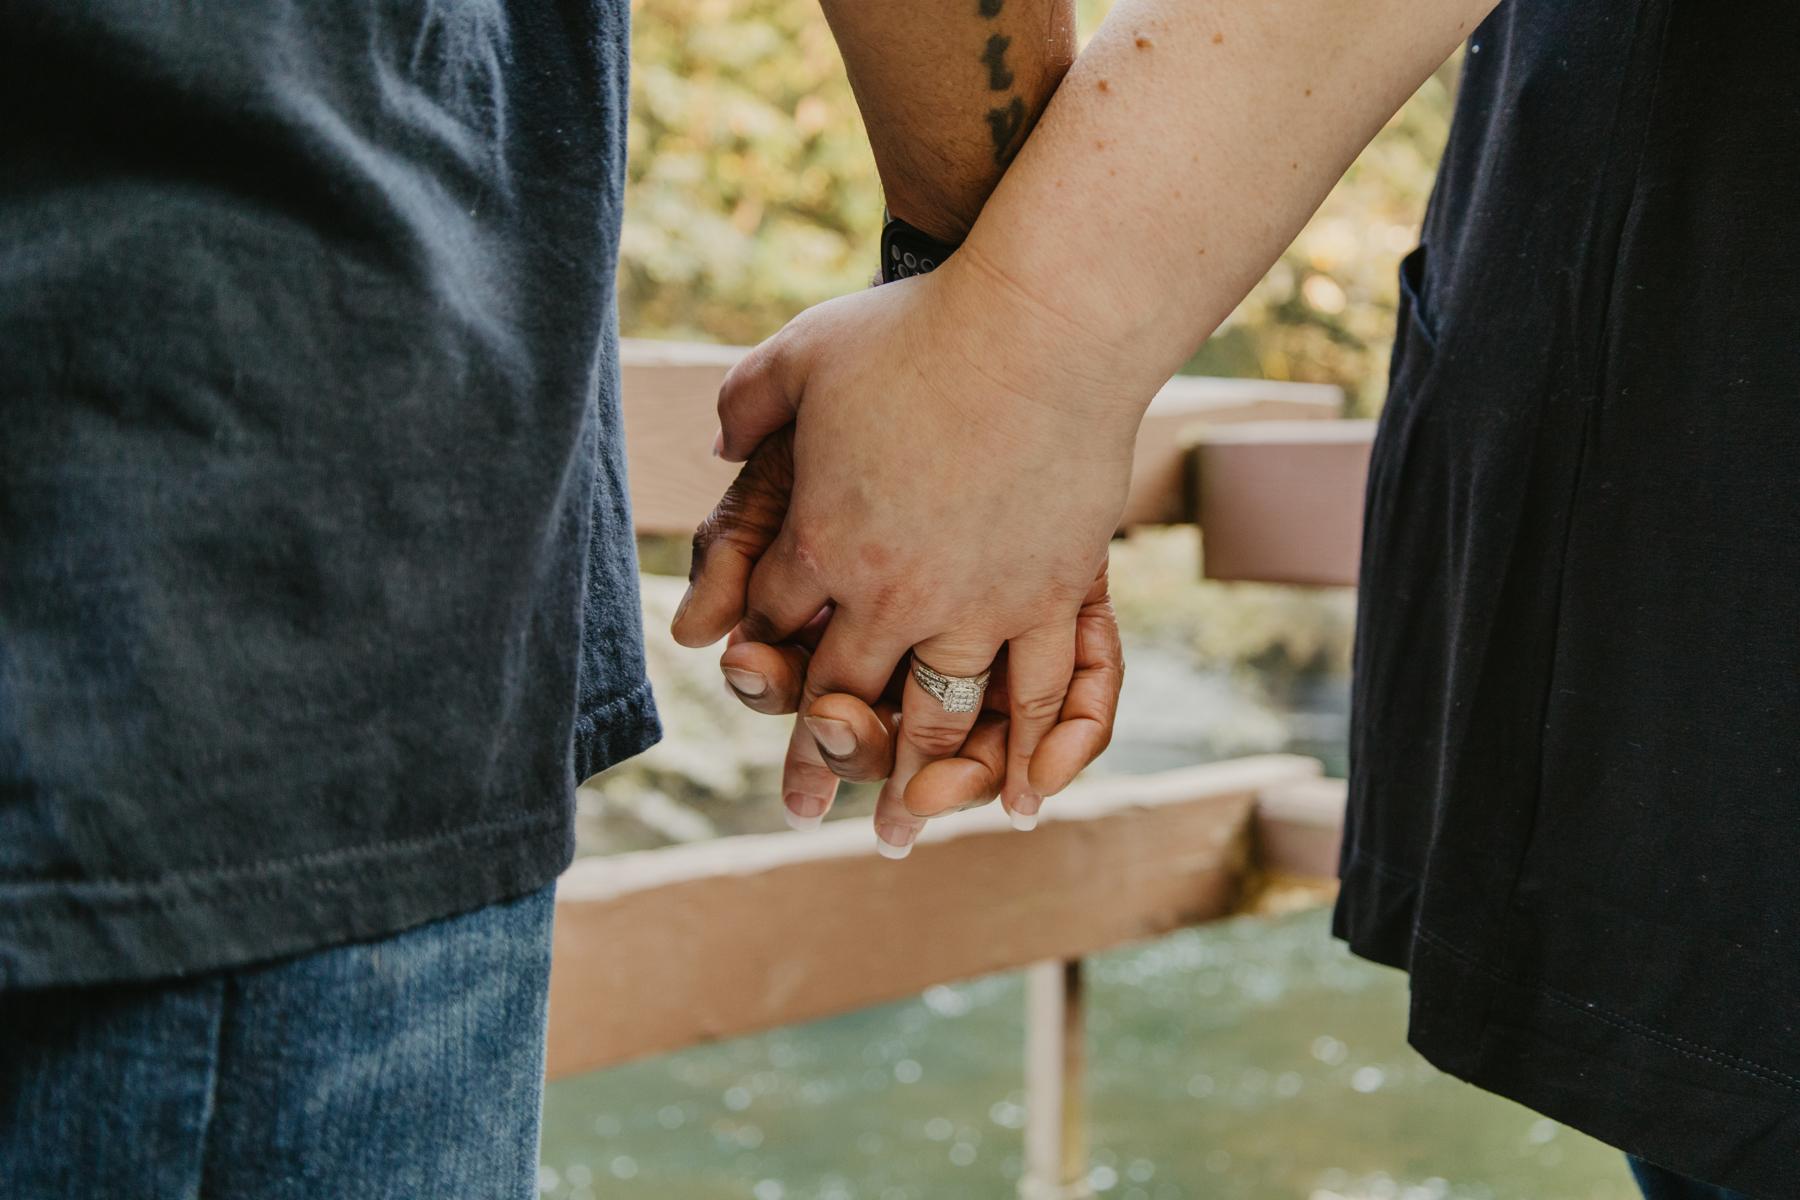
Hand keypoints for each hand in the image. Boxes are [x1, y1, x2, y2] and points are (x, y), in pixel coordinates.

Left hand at [673, 256, 1141, 851]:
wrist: (1044, 323)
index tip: (748, 683)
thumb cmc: (918, 329)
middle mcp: (895, 594)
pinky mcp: (1055, 596)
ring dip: (911, 782)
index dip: (755, 653)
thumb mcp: (803, 353)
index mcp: (822, 541)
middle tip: (798, 810)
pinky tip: (1012, 806)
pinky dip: (1027, 760)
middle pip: (842, 696)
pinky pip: (1042, 699)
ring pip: (935, 720)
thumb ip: (745, 401)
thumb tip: (715, 444)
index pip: (772, 623)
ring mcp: (981, 604)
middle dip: (814, 756)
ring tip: (895, 831)